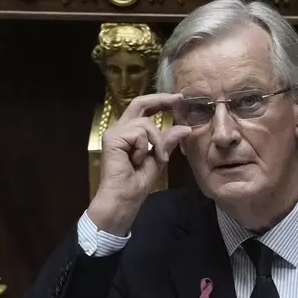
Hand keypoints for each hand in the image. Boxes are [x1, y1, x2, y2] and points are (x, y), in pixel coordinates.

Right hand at [87, 93, 190, 235]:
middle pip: (139, 103)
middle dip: (160, 99)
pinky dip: (145, 148)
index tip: (178, 99)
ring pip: (145, 123)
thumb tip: (185, 127)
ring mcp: (114, 132)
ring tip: (154, 158)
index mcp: (130, 132)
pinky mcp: (112, 138)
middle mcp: (120, 128)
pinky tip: (137, 160)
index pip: (144, 109)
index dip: (160, 101)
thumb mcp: (159, 158)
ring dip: (156, 142)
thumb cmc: (138, 182)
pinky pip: (139, 133)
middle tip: (178, 99)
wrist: (125, 197)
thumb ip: (168, 141)